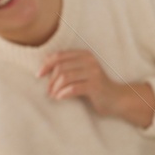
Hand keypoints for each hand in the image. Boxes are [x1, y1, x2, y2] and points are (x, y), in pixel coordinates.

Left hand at [38, 50, 154, 126]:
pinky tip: (60, 98)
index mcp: (85, 55)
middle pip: (61, 67)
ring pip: (65, 77)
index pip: (60, 56)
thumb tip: (44, 69)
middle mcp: (89, 61)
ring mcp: (93, 73)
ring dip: (55, 88)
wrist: (116, 99)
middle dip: (51, 80)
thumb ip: (68, 68)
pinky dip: (63, 93)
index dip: (46, 64)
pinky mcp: (95, 86)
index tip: (39, 75)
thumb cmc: (94, 87)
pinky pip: (73, 88)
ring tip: (53, 95)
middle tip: (48, 90)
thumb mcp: (81, 74)